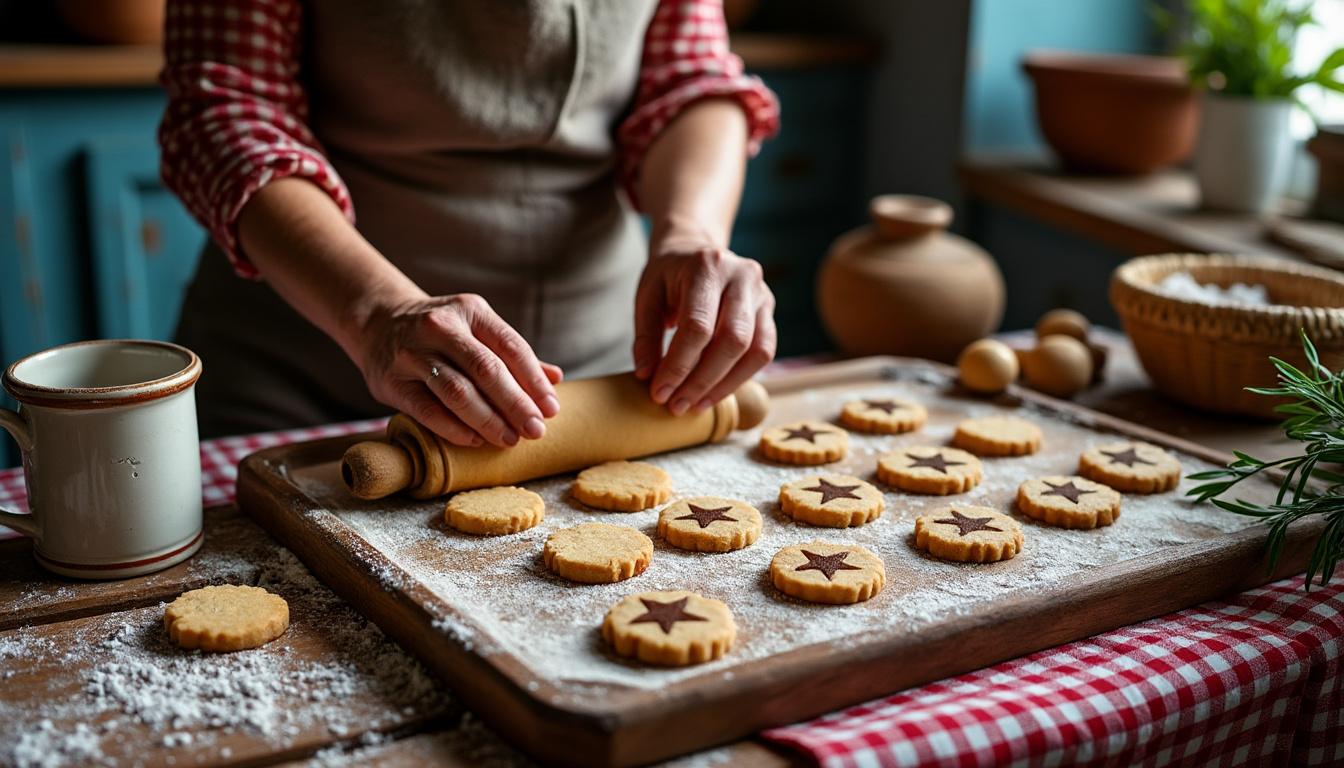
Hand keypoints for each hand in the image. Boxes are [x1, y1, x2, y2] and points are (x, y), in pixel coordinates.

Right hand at [356, 293, 561, 446]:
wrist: (378, 322)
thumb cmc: (443, 333)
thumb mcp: (477, 330)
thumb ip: (513, 354)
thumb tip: (555, 379)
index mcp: (471, 311)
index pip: (510, 346)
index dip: (533, 380)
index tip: (551, 409)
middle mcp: (441, 327)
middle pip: (486, 369)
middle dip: (516, 404)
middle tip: (536, 431)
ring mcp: (413, 353)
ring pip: (457, 391)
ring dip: (488, 420)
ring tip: (510, 439)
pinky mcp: (391, 381)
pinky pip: (427, 409)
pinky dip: (454, 428)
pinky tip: (475, 440)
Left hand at [633, 236, 775, 414]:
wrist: (697, 249)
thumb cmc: (669, 276)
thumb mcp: (647, 296)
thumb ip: (646, 336)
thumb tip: (647, 377)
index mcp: (707, 265)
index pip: (698, 326)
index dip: (679, 365)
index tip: (659, 392)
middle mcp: (742, 276)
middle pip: (732, 340)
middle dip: (702, 380)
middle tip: (677, 405)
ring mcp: (762, 293)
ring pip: (755, 350)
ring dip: (724, 385)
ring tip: (695, 404)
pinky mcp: (769, 310)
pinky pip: (764, 352)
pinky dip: (740, 377)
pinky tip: (714, 392)